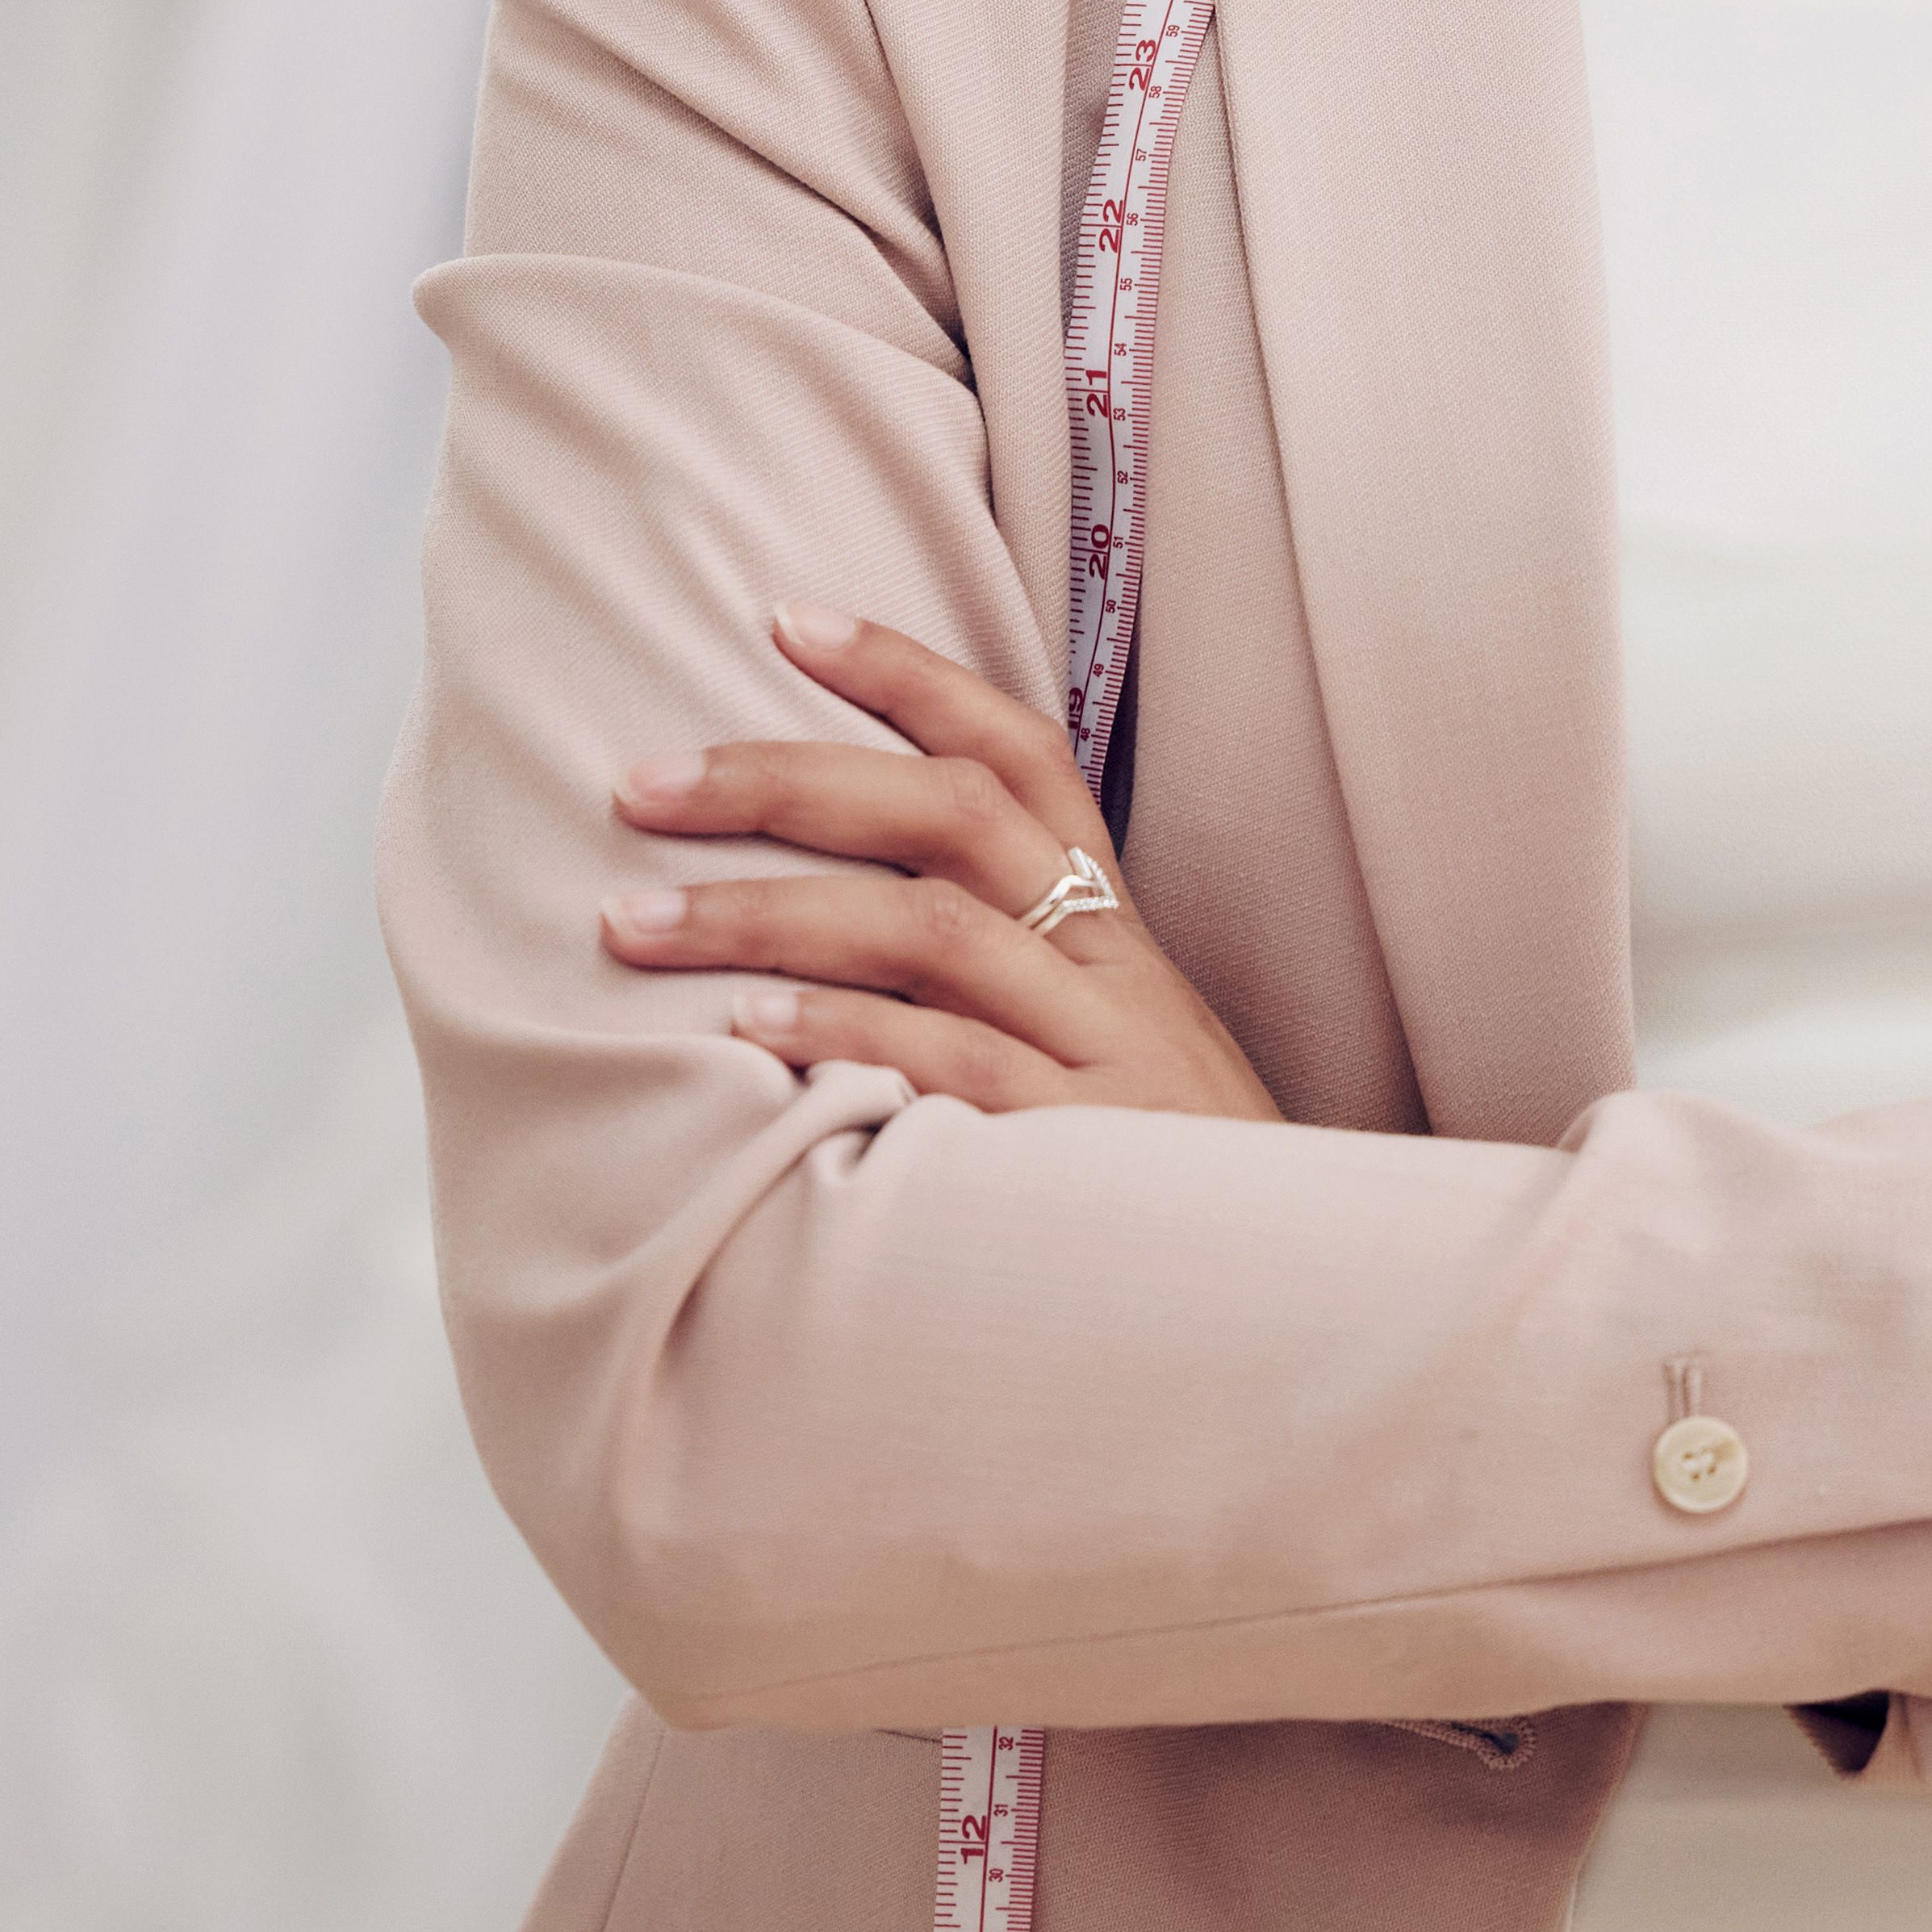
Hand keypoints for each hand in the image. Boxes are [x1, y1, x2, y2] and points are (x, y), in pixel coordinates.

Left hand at [601, 608, 1284, 1124]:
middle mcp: (1111, 970)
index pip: (1020, 755)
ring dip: (766, 912)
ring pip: (930, 928)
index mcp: (1112, 932)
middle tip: (639, 782)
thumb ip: (997, 990)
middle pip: (951, 815)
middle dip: (783, 782)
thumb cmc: (1159, 1190)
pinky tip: (747, 1026)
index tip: (784, 620)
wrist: (1298, 1311)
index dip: (908, 677)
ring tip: (634, 922)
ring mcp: (1104, 1055)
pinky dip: (846, 1032)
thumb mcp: (1105, 1061)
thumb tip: (829, 926)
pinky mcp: (1085, 1152)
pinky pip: (953, 1063)